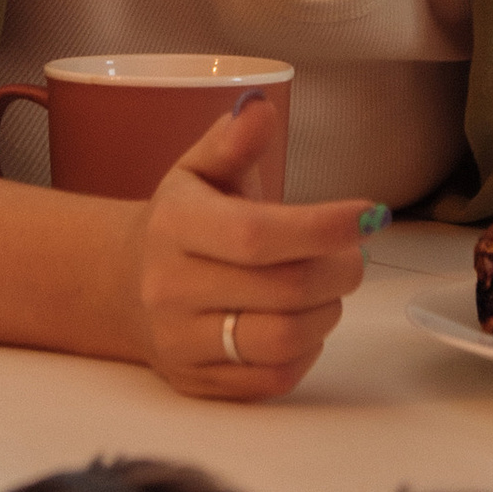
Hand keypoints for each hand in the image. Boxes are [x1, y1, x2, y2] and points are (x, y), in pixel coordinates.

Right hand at [129, 97, 373, 401]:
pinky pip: (275, 378)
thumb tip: (259, 108)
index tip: (369, 215)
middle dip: (341, 269)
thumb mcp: (197, 170)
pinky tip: (304, 320)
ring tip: (330, 287)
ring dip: (328, 311)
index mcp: (174, 226)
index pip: (256, 234)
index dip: (322, 227)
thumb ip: (232, 141)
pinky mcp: (198, 383)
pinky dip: (307, 349)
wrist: (123, 286)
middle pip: (283, 289)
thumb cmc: (180, 223)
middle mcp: (169, 288)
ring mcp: (181, 342)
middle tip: (355, 254)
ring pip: (283, 339)